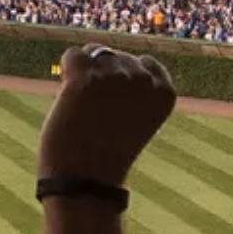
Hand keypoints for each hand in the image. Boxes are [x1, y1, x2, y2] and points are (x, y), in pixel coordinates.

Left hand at [38, 46, 179, 184]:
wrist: (86, 180)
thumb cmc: (106, 155)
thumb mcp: (133, 119)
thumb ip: (130, 89)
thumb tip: (104, 53)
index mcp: (165, 93)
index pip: (144, 64)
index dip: (124, 82)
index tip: (117, 108)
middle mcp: (144, 80)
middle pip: (117, 57)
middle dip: (102, 76)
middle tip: (96, 113)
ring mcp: (115, 76)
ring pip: (95, 52)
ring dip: (84, 74)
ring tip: (84, 106)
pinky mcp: (86, 77)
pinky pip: (74, 55)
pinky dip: (67, 72)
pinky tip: (69, 96)